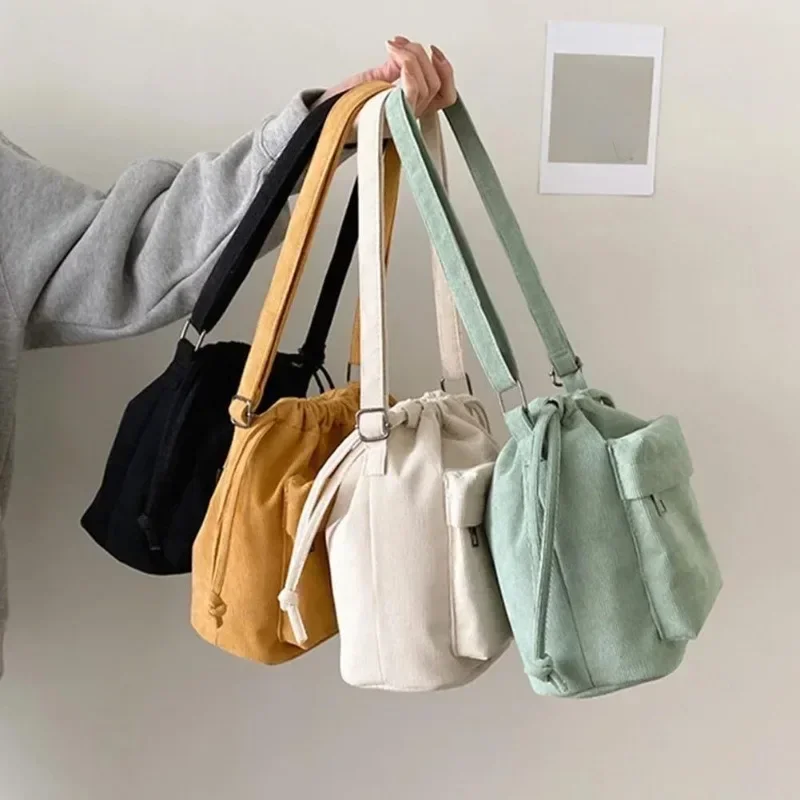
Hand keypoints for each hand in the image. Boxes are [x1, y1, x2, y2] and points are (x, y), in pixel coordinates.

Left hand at [315, 37, 456, 115]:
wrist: (322, 118)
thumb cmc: (341, 107)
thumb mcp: (373, 81)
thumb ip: (393, 69)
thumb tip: (404, 54)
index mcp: (408, 111)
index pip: (444, 96)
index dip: (446, 71)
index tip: (434, 51)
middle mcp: (408, 118)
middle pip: (435, 86)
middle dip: (421, 56)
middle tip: (400, 45)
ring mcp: (402, 119)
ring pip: (427, 86)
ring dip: (412, 56)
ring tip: (393, 47)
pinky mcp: (392, 117)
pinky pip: (413, 92)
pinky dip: (408, 65)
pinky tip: (394, 52)